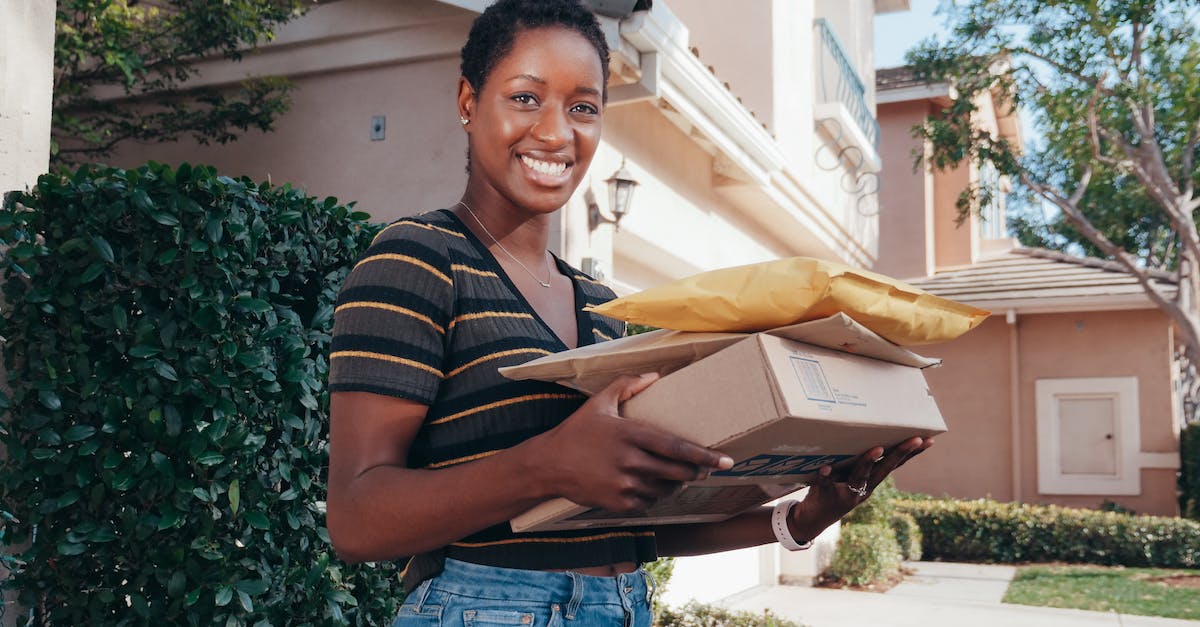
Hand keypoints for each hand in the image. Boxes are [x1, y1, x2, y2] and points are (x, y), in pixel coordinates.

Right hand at [532, 373, 733, 511]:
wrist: (548, 465)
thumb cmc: (577, 431)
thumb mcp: (599, 403)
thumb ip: (627, 386)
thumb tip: (654, 376)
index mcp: (630, 434)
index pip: (677, 447)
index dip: (704, 455)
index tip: (726, 460)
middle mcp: (630, 461)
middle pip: (678, 471)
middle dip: (697, 470)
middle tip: (707, 468)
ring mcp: (625, 484)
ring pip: (666, 488)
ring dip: (676, 482)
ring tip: (678, 474)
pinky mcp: (619, 502)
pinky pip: (650, 501)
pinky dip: (656, 494)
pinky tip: (651, 484)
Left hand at [787, 436, 933, 539]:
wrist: (813, 520)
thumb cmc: (833, 490)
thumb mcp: (849, 478)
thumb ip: (857, 463)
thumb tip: (868, 436)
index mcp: (871, 482)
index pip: (894, 465)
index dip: (911, 454)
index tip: (928, 440)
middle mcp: (863, 489)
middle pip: (885, 469)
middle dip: (901, 453)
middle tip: (916, 439)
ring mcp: (846, 493)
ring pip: (859, 476)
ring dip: (868, 462)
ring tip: (876, 448)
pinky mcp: (825, 495)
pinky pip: (826, 484)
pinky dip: (825, 476)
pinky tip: (825, 467)